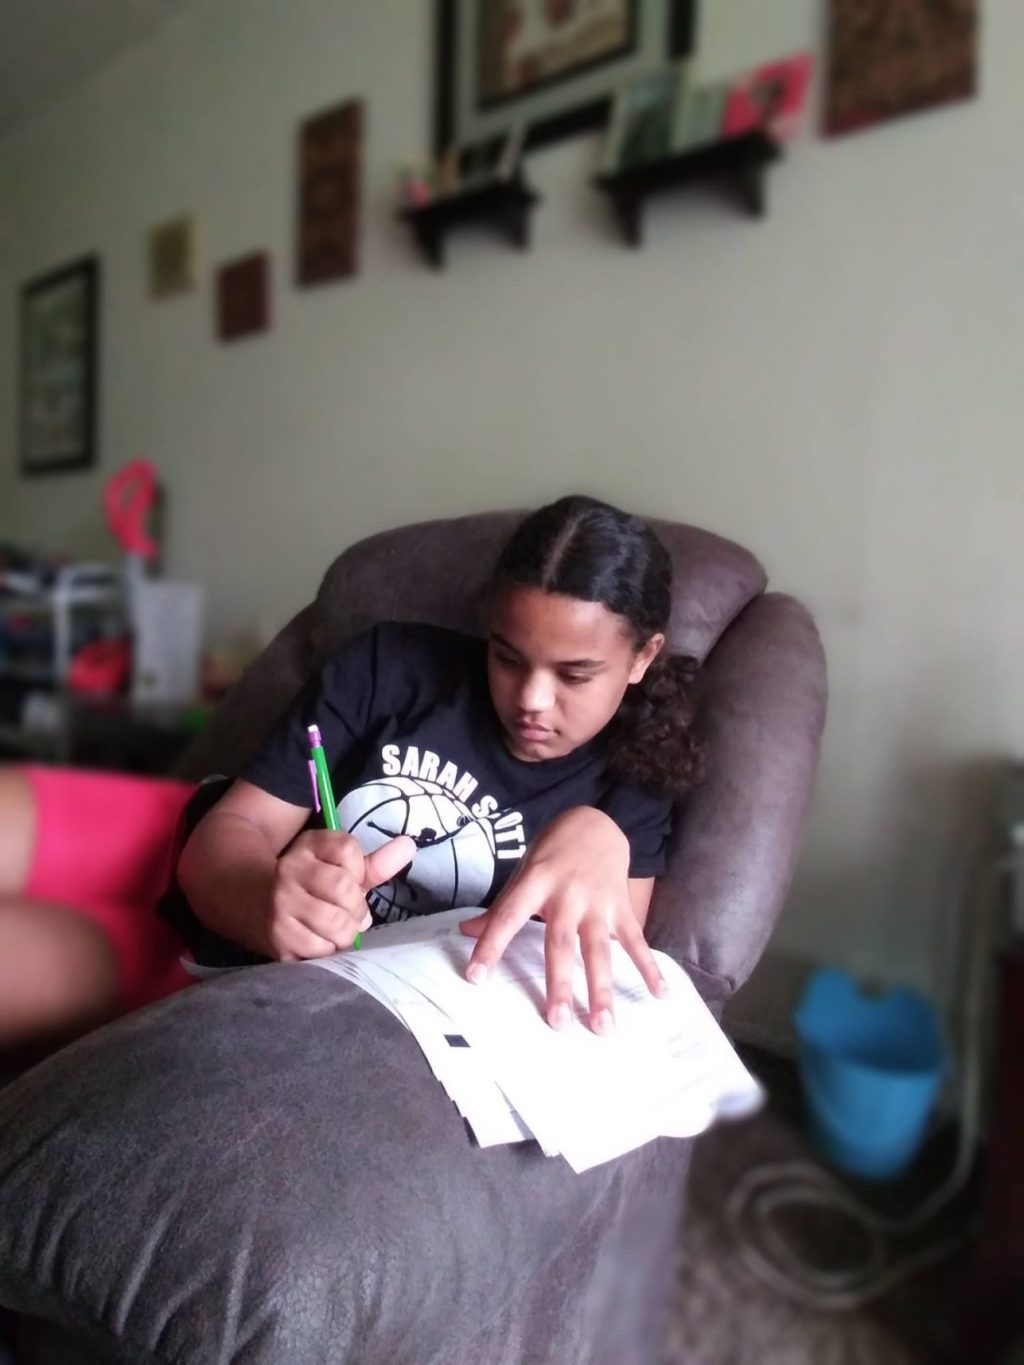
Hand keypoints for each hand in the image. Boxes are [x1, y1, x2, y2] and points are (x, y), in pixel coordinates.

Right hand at [266, 830, 414, 959]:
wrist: (248, 902)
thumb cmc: (307, 885)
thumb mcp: (335, 867)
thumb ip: (374, 863)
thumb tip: (409, 846)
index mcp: (308, 846)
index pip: (348, 849)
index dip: (358, 871)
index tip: (349, 880)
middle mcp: (290, 869)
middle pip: (344, 887)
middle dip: (356, 907)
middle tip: (348, 913)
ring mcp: (280, 904)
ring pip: (336, 923)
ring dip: (345, 932)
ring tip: (336, 929)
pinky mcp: (278, 938)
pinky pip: (321, 950)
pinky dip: (328, 950)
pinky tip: (319, 941)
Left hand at [460, 807, 664, 1033]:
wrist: (596, 824)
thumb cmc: (552, 854)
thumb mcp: (523, 873)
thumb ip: (500, 907)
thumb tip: (465, 933)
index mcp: (536, 883)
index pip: (508, 916)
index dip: (491, 945)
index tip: (475, 977)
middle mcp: (567, 895)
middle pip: (561, 944)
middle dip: (560, 984)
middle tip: (558, 1022)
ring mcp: (598, 902)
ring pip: (599, 951)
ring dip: (602, 989)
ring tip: (604, 1025)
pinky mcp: (621, 907)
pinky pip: (636, 941)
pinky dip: (649, 967)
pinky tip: (660, 994)